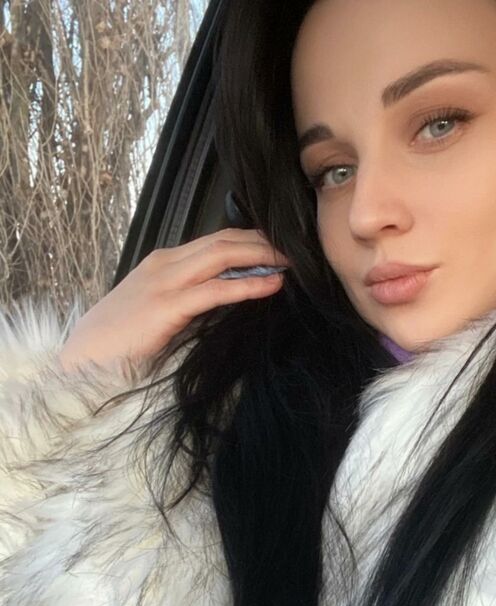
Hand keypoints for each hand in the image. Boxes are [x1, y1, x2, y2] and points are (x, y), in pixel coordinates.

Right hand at [58, 229, 289, 373]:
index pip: (216, 241)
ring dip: (262, 256)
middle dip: (264, 242)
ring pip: (223, 256)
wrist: (83, 359)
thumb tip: (225, 299)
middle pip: (225, 241)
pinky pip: (215, 290)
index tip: (281, 246)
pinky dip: (247, 285)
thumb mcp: (157, 310)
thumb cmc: (120, 340)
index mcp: (164, 263)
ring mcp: (165, 283)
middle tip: (297, 248)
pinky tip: (271, 286)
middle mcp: (166, 264)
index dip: (252, 240)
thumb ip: (187, 299)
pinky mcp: (167, 307)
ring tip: (292, 261)